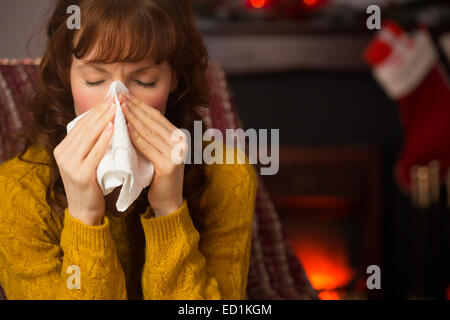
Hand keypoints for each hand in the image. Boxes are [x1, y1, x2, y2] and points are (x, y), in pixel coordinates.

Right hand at [54, 97, 115, 225]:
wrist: (84, 211)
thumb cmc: (91, 184)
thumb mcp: (85, 161)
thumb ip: (89, 144)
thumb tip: (105, 121)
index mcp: (62, 149)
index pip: (80, 125)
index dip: (95, 110)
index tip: (109, 98)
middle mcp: (62, 154)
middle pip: (84, 128)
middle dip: (101, 111)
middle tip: (115, 98)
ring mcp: (70, 165)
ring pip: (89, 137)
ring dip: (103, 120)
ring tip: (116, 108)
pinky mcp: (81, 175)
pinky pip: (94, 153)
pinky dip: (104, 140)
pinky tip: (113, 129)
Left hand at [120, 93, 185, 216]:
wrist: (168, 202)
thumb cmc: (157, 177)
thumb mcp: (156, 152)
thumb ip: (150, 136)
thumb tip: (130, 114)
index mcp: (179, 136)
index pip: (156, 116)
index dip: (140, 104)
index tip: (124, 95)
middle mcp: (181, 142)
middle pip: (153, 121)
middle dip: (134, 107)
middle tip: (118, 96)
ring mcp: (176, 153)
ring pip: (149, 131)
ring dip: (132, 118)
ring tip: (117, 108)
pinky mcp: (169, 165)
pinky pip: (147, 147)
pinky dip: (135, 137)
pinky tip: (123, 129)